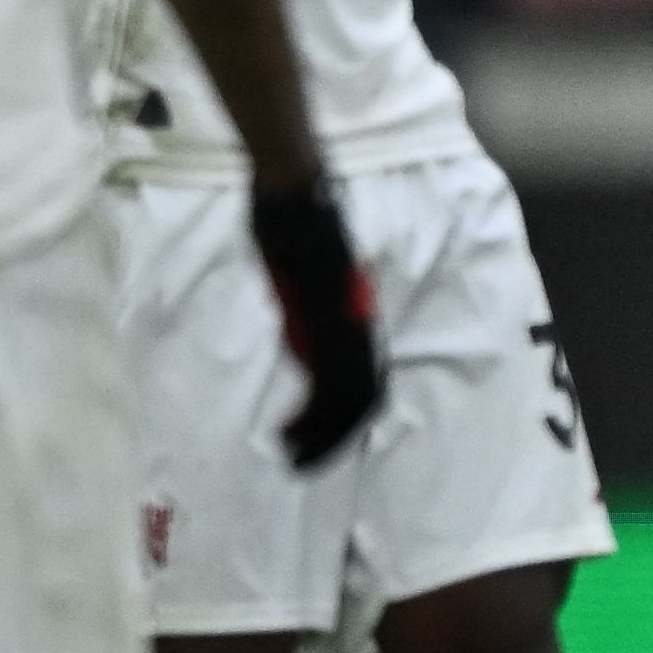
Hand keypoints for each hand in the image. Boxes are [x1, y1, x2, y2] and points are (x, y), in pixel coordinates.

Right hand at [249, 181, 385, 468]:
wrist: (293, 189)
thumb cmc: (293, 226)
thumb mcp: (301, 282)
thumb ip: (307, 318)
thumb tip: (304, 347)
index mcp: (355, 316)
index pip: (364, 382)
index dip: (347, 418)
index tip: (318, 439)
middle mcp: (357, 322)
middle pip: (361, 399)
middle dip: (334, 438)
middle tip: (304, 463)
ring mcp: (344, 320)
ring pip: (346, 398)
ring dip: (321, 435)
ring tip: (293, 456)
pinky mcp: (325, 315)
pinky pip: (326, 379)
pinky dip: (311, 414)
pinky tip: (287, 432)